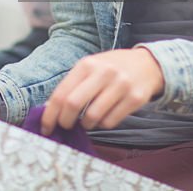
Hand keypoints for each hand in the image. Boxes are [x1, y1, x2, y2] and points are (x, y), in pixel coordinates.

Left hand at [42, 47, 164, 134]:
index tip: (46, 127)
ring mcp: (120, 85)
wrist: (147, 64)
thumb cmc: (112, 68)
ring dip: (86, 125)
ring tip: (87, 121)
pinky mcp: (135, 98)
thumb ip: (73, 85)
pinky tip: (104, 117)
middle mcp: (103, 72)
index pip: (61, 93)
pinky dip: (103, 124)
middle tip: (65, 127)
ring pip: (93, 116)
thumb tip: (50, 110)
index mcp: (87, 64)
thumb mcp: (91, 67)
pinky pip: (111, 121)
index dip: (50, 114)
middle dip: (65, 121)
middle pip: (73, 104)